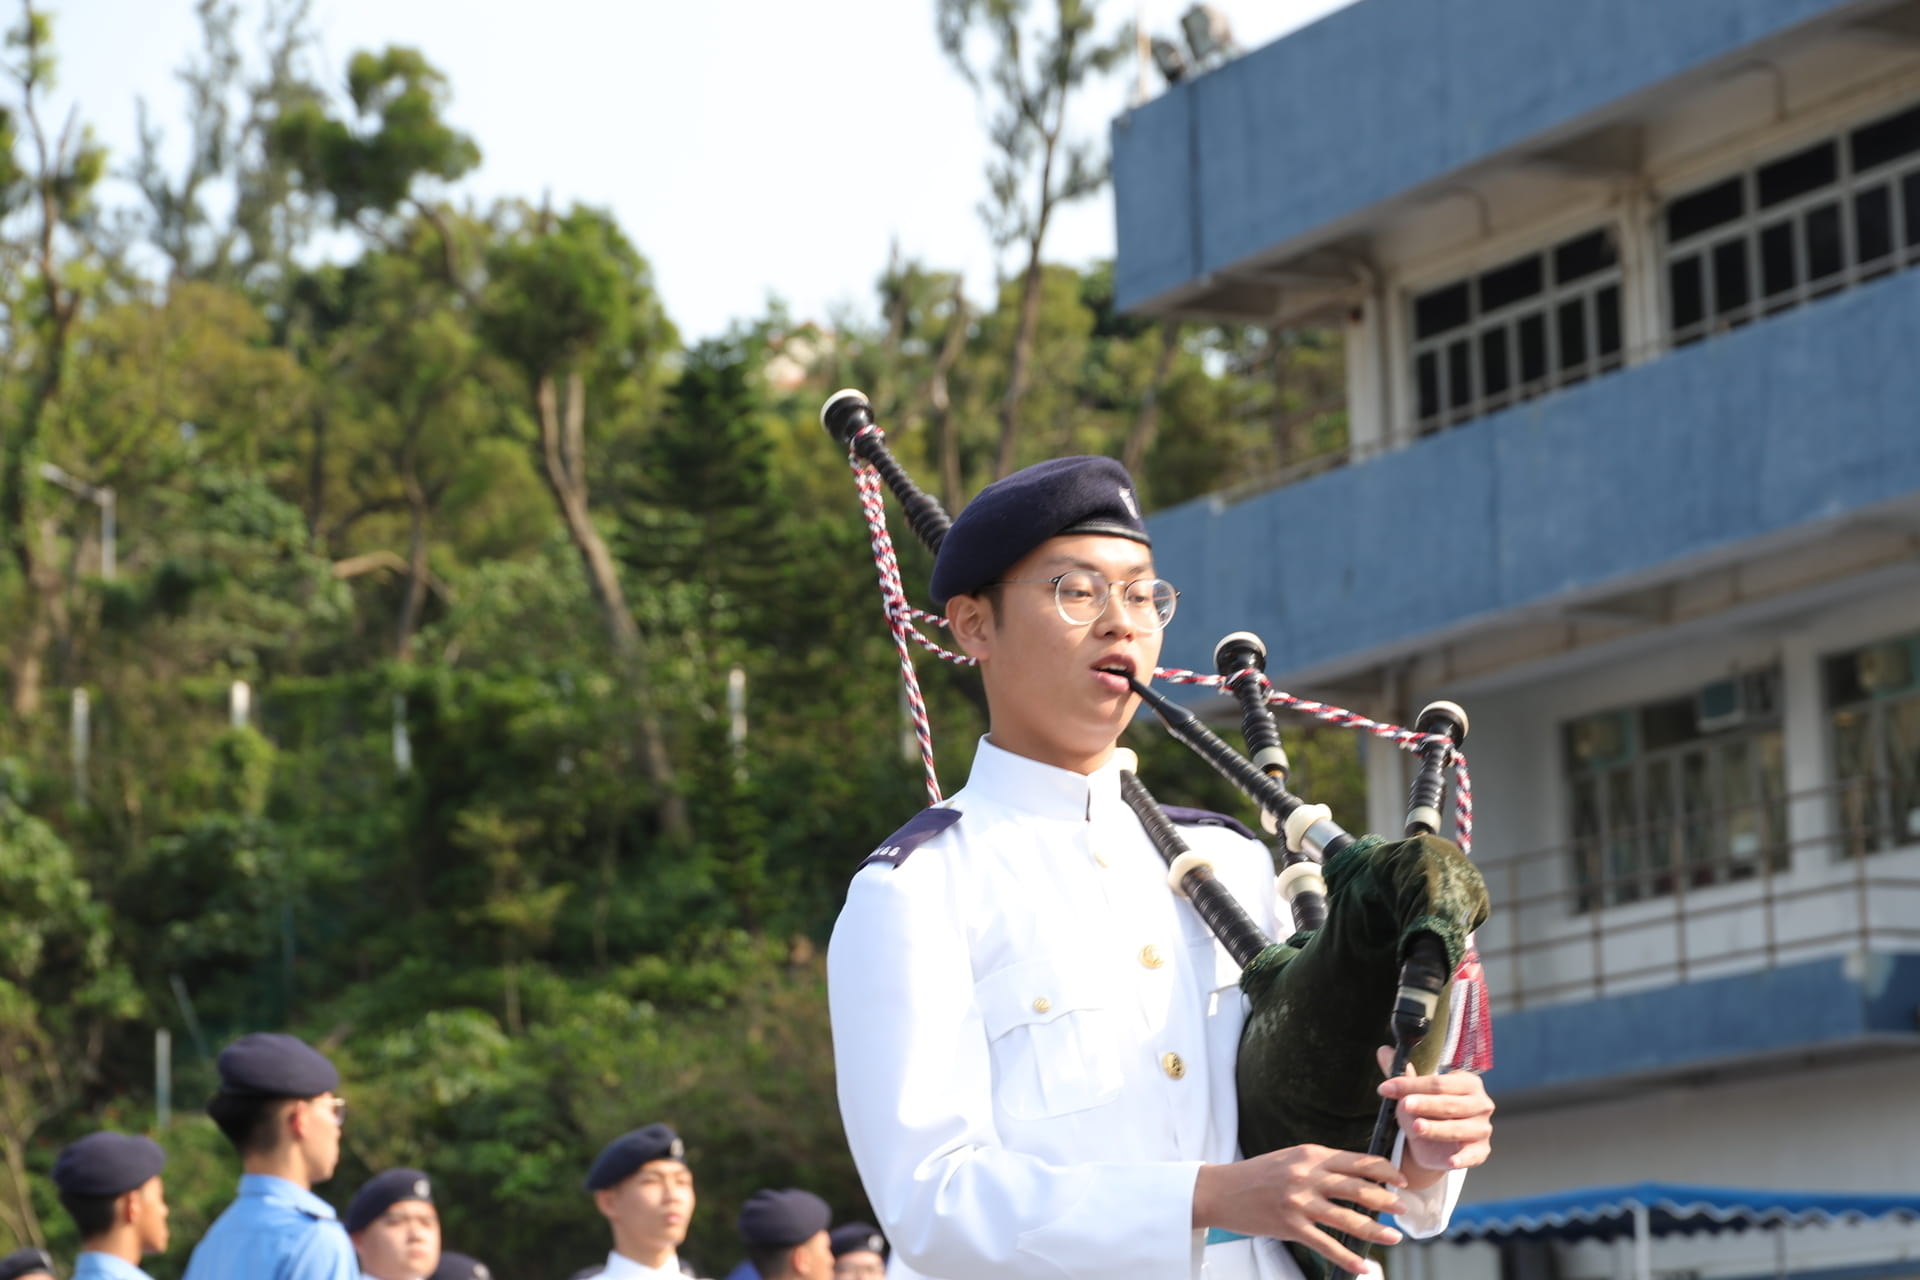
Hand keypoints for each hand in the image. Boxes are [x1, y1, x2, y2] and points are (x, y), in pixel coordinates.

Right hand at [1193, 1144, 1409, 1274]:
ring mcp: (1298, 1202)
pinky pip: (1326, 1245)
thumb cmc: (1258, 1174)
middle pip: (1358, 1188)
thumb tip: (1358, 1178)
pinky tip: (1363, 1266)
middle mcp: (1307, 1176)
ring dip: (1375, 1230)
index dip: (1384, 1171)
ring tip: (1394, 1237)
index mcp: (1310, 1154)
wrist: (1221, 1190)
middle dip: (1386, 1201)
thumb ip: (1322, 1165)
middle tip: (1404, 1209)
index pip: (1357, 1161)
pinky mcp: (1290, 1227)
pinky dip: (1348, 1257)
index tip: (1401, 1180)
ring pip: (1347, 1218)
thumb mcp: (1291, 1159)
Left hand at [1375, 1046, 1494, 1184]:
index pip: (1438, 1083)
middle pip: (1449, 1103)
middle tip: (1404, 1104)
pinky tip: (1450, 1160)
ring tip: (1416, 1127)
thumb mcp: (1412, 1093)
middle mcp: (1480, 1103)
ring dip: (1436, 1129)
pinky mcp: (1481, 1150)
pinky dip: (1462, 1158)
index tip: (1387, 1087)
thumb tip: (1384, 1051)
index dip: (1411, 1085)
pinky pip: (1472, 1155)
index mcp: (1467, 1083)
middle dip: (1425, 1104)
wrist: (1432, 1144)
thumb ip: (1401, 1074)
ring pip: (1458, 1128)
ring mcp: (1482, 1128)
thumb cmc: (1426, 1111)